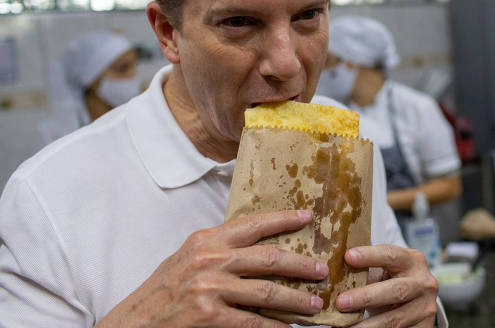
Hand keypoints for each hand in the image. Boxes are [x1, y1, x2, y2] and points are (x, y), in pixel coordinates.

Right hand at [96, 210, 328, 327]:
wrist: (132, 324)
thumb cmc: (162, 291)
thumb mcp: (188, 258)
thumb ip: (219, 248)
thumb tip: (258, 245)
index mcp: (206, 239)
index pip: (253, 223)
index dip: (284, 219)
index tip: (308, 217)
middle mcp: (209, 258)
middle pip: (269, 258)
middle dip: (302, 265)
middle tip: (323, 271)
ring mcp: (209, 287)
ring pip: (267, 292)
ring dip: (296, 300)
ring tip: (315, 305)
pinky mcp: (209, 316)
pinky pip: (252, 322)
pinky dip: (274, 327)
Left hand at [335, 245, 438, 326]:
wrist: (417, 299)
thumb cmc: (394, 280)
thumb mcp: (386, 270)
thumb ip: (367, 269)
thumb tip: (334, 271)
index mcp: (413, 260)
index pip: (391, 255)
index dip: (370, 256)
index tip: (348, 257)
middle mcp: (424, 283)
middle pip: (395, 290)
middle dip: (366, 297)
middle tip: (341, 302)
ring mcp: (425, 308)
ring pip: (394, 319)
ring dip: (367, 325)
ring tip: (344, 326)